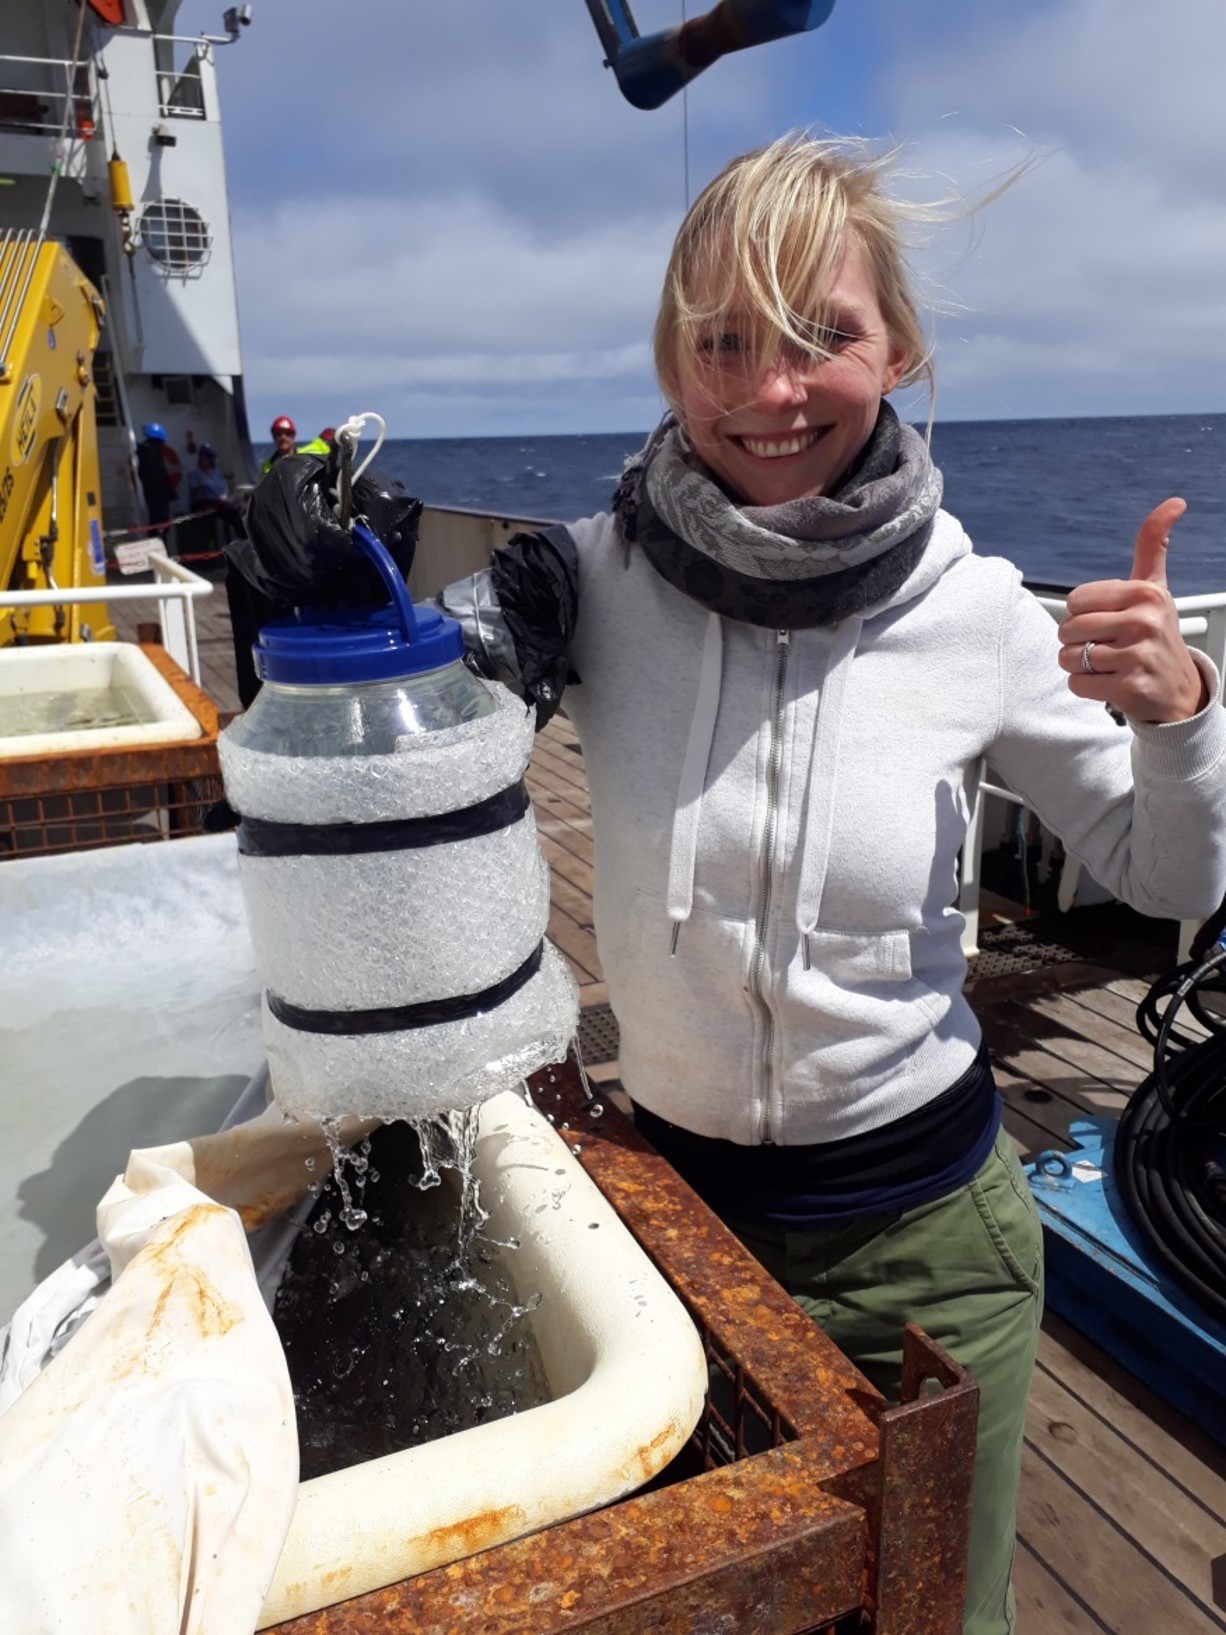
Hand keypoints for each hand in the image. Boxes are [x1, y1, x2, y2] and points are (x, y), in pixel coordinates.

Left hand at [1058, 497, 1207, 722]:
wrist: (1179, 690)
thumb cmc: (1157, 637)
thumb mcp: (1155, 587)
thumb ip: (1152, 545)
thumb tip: (1173, 503)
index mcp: (1145, 593)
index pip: (1075, 600)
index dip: (1084, 614)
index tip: (1110, 621)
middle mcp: (1143, 621)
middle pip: (1068, 629)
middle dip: (1079, 641)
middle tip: (1109, 647)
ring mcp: (1137, 655)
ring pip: (1068, 657)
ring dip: (1081, 666)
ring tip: (1110, 664)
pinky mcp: (1128, 686)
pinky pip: (1076, 683)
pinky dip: (1086, 686)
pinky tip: (1110, 682)